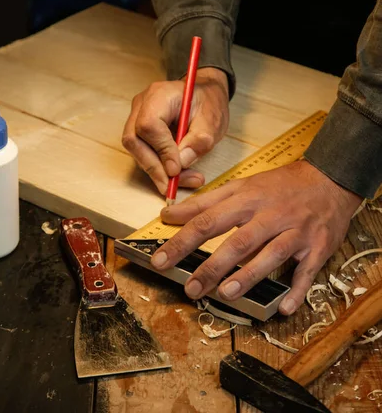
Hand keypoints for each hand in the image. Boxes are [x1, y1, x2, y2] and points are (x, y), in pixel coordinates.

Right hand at [122, 67, 228, 194]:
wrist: (205, 93)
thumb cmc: (208, 102)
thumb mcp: (213, 120)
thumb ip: (198, 141)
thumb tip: (179, 165)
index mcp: (160, 95)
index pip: (149, 125)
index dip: (161, 149)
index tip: (176, 169)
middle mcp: (142, 104)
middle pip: (134, 140)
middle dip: (153, 167)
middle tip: (171, 187)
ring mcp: (137, 116)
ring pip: (136, 150)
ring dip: (156, 171)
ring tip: (182, 181)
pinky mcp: (140, 130)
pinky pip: (142, 152)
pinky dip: (158, 168)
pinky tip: (178, 176)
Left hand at [151, 160, 361, 314]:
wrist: (329, 180)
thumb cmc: (280, 185)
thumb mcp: (242, 185)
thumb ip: (205, 201)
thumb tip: (168, 214)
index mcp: (248, 199)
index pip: (208, 220)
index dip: (182, 241)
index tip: (160, 260)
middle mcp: (270, 215)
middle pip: (238, 241)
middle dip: (212, 266)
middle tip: (191, 288)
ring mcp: (295, 232)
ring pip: (271, 255)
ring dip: (249, 276)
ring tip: (226, 294)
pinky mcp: (317, 247)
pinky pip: (307, 271)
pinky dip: (296, 290)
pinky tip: (283, 308)